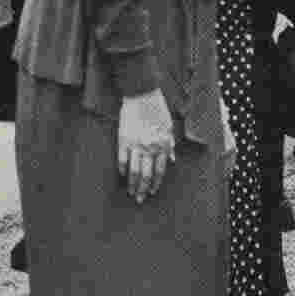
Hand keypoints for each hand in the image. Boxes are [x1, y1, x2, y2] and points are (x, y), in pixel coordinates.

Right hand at [118, 89, 174, 203]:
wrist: (141, 95)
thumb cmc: (157, 109)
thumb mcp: (169, 126)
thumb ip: (170, 144)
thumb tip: (172, 160)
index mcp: (162, 143)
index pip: (160, 169)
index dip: (156, 182)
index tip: (152, 191)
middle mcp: (150, 146)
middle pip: (146, 174)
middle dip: (143, 188)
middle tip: (140, 199)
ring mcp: (136, 144)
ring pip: (134, 170)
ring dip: (132, 183)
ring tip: (131, 192)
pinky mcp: (123, 139)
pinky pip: (122, 159)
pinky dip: (122, 169)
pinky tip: (123, 176)